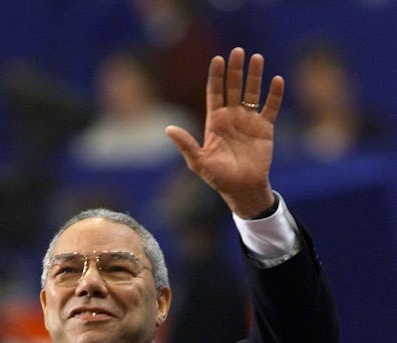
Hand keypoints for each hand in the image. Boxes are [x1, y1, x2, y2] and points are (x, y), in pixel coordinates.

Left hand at [165, 47, 283, 218]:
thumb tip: (168, 129)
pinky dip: (274, 95)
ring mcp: (249, 121)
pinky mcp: (265, 128)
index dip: (216, 77)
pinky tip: (276, 80)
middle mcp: (232, 117)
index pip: (215, 93)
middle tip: (238, 51)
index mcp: (215, 122)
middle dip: (235, 70)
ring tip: (257, 58)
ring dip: (255, 76)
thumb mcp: (199, 162)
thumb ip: (186, 144)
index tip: (218, 59)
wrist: (242, 189)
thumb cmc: (218, 178)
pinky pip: (270, 107)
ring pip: (252, 93)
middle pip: (233, 88)